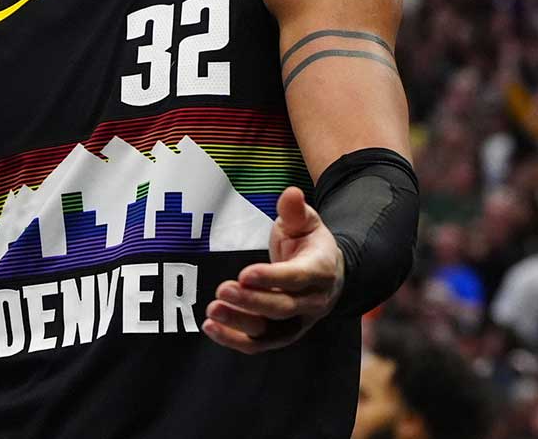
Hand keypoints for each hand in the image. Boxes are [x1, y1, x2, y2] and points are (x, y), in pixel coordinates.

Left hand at [203, 186, 343, 353]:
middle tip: (222, 289)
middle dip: (251, 301)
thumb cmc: (309, 243)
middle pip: (283, 308)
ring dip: (240, 324)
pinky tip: (210, 327)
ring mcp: (298, 323)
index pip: (298, 278)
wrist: (327, 274)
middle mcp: (313, 302)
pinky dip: (234, 340)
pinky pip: (259, 344)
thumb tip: (291, 193)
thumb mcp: (306, 222)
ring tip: (211, 310)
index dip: (273, 278)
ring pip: (271, 332)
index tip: (245, 273)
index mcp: (321, 271)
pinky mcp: (282, 335)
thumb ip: (295, 211)